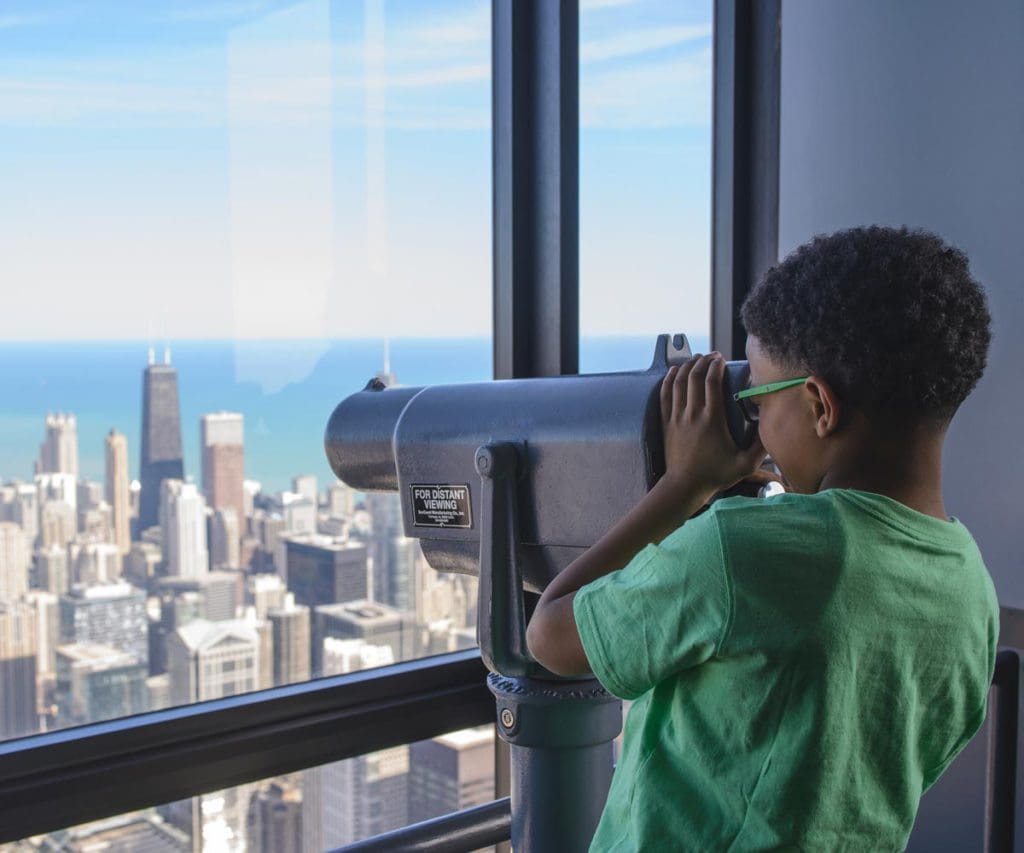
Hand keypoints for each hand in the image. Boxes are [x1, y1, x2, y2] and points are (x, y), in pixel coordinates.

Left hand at [659, 353, 766, 497]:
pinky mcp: (667, 422)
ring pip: (679, 382)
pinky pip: (666, 394)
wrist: (684, 486)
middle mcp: (693, 414)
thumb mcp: (745, 464)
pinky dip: (670, 379)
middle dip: (703, 361)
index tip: (722, 359)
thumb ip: (761, 447)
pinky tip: (674, 370)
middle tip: (712, 356)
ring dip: (688, 367)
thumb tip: (773, 429)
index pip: (712, 382)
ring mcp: (678, 417)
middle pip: (695, 377)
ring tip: (696, 359)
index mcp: (713, 419)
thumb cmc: (715, 475)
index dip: (716, 366)